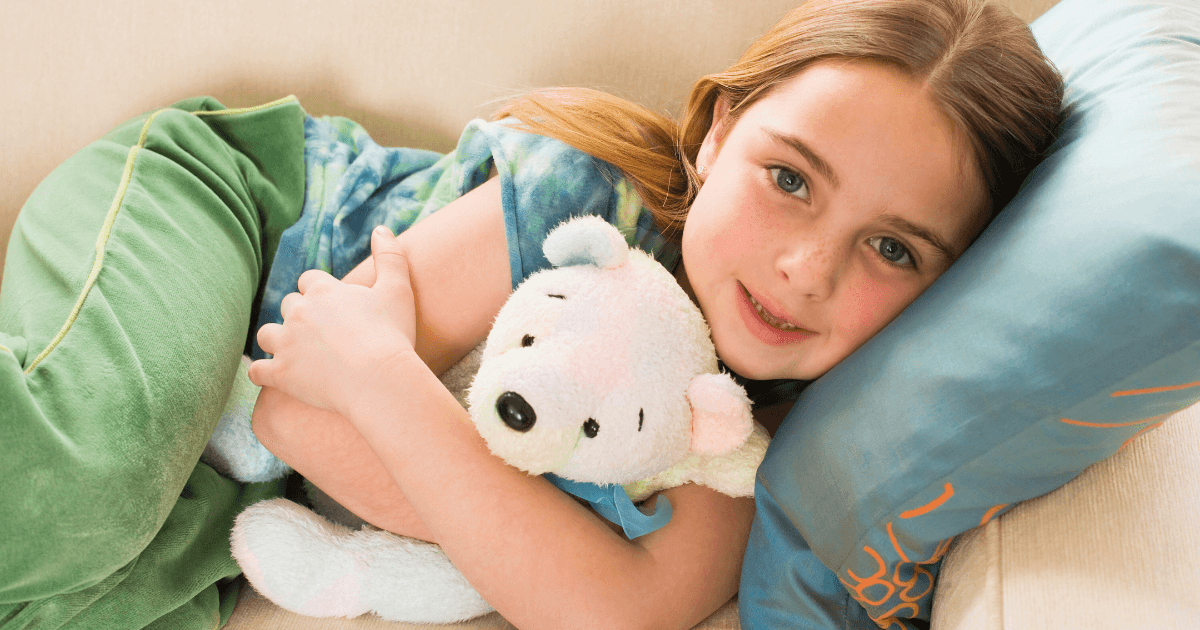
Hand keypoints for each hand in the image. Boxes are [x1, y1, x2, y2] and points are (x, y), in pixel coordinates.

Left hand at [249, 226, 417, 416]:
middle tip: (318, 332)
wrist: (381, 380)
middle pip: (287, 305)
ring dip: (277, 339)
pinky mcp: (281, 373)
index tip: (332, 306)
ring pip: (267, 334)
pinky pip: (257, 371)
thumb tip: (381, 228)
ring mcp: (286, 343)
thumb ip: (390, 256)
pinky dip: (263, 372)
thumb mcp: (398, 290)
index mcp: (323, 290)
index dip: (318, 292)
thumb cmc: (392, 335)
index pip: (308, 281)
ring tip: (293, 351)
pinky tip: (274, 376)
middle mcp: (299, 312)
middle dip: (299, 315)